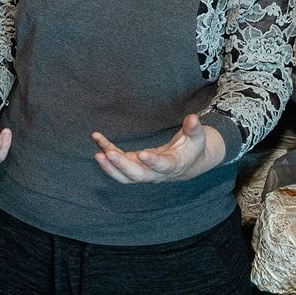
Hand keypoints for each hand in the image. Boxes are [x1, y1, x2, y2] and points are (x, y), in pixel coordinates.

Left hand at [92, 115, 224, 184]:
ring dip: (110, 167)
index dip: (153, 162)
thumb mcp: (198, 136)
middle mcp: (157, 173)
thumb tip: (193, 118)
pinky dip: (107, 153)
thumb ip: (194, 128)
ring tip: (97, 154)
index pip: (163, 166)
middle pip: (138, 175)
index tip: (142, 154)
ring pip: (125, 176)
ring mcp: (144, 172)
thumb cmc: (193, 147)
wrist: (188, 164)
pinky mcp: (135, 166)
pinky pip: (119, 165)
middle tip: (108, 155)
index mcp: (174, 165)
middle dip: (122, 166)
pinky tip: (97, 139)